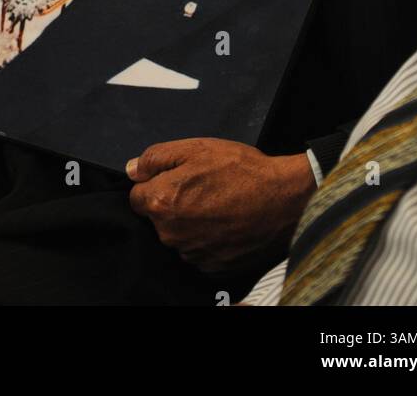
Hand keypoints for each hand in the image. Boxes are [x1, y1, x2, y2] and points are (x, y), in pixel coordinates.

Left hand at [127, 138, 314, 271]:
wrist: (284, 200)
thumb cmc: (240, 169)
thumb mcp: (195, 147)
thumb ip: (156, 158)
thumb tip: (132, 169)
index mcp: (162, 202)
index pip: (137, 197)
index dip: (155, 184)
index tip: (176, 178)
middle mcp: (172, 235)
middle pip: (157, 218)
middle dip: (172, 203)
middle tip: (202, 187)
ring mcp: (192, 254)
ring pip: (178, 236)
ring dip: (189, 223)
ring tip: (218, 204)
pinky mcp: (213, 268)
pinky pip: (198, 252)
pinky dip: (207, 239)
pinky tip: (226, 223)